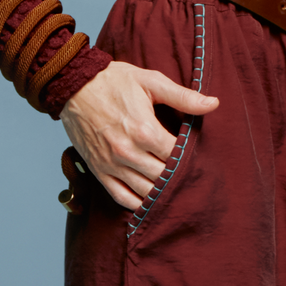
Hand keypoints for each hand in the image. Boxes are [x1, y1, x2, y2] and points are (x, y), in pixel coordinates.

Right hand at [59, 61, 218, 209]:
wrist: (72, 84)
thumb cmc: (113, 81)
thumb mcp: (150, 81)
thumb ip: (183, 96)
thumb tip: (213, 104)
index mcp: (144, 130)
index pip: (177, 156)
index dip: (190, 158)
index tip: (197, 155)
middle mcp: (128, 152)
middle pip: (163, 177)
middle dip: (179, 177)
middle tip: (191, 176)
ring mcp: (112, 164)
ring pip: (145, 192)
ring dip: (162, 194)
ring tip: (175, 191)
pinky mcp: (99, 171)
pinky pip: (121, 198)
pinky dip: (138, 204)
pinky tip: (150, 202)